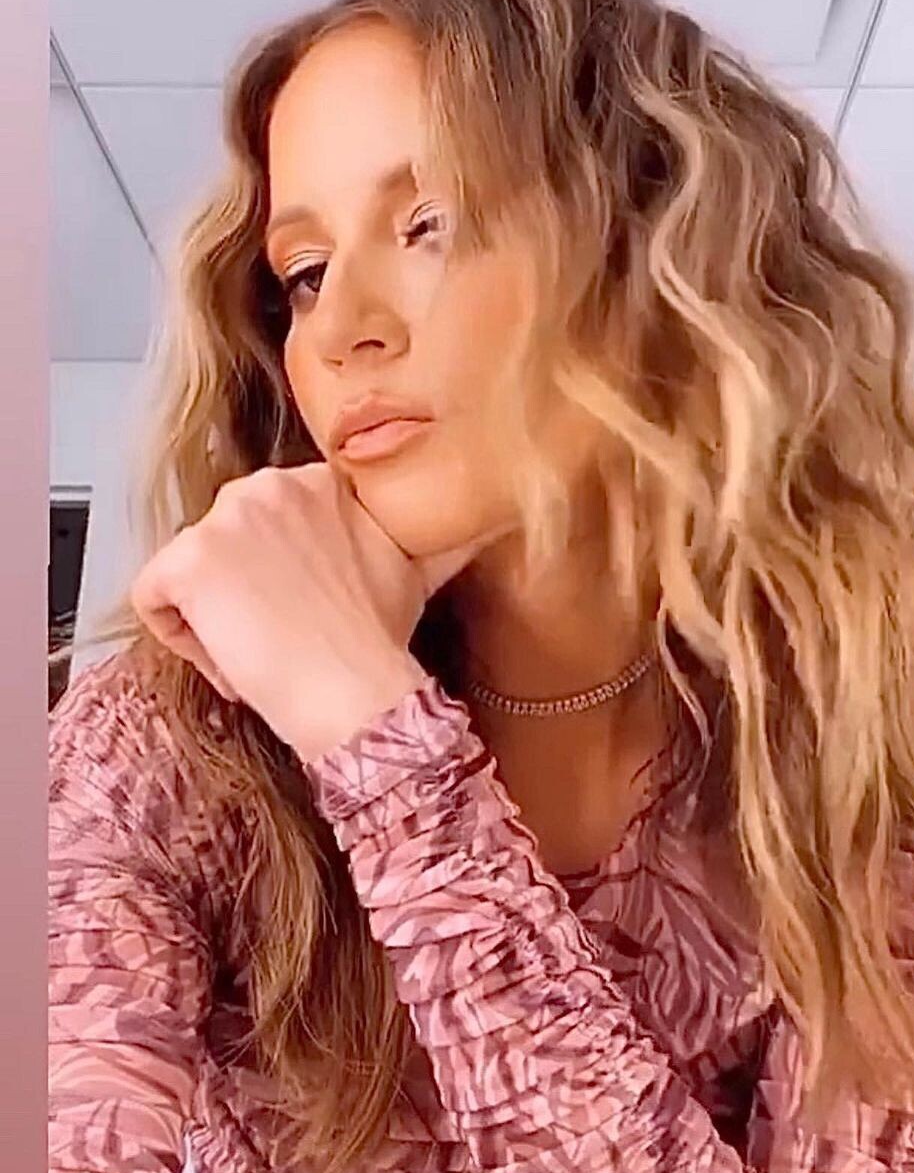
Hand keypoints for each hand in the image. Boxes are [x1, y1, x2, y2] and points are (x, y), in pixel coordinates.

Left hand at [130, 463, 499, 760]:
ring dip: (219, 619)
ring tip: (267, 651)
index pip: (269, 524)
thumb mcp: (418, 569)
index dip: (286, 575)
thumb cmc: (381, 640)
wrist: (356, 691)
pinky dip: (183, 639)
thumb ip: (445, 533)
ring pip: (191, 576)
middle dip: (249, 595)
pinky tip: (234, 658)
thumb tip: (500, 517)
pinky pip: (154, 600)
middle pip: (225, 547)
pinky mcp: (184, 563)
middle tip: (292, 636)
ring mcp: (221, 521)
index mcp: (316, 481)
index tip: (312, 610)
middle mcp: (266, 484)